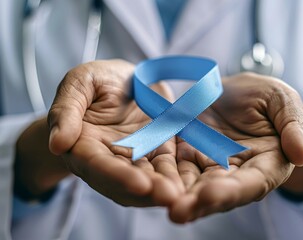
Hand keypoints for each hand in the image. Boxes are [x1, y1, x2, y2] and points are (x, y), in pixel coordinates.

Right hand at [48, 60, 183, 206]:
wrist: (125, 80)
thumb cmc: (98, 80)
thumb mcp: (80, 83)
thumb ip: (66, 111)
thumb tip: (57, 144)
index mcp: (84, 144)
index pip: (97, 165)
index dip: (116, 175)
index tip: (139, 183)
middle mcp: (108, 158)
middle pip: (124, 181)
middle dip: (146, 191)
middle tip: (170, 197)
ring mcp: (134, 157)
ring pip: (147, 179)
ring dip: (163, 190)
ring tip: (182, 195)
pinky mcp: (156, 151)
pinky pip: (165, 167)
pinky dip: (175, 176)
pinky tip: (190, 183)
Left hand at [169, 73, 302, 222]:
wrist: (238, 92)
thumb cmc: (267, 99)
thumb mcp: (283, 102)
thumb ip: (292, 126)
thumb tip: (301, 154)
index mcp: (264, 165)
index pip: (250, 184)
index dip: (232, 191)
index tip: (211, 195)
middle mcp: (234, 172)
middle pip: (216, 192)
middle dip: (197, 202)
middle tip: (177, 211)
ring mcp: (208, 164)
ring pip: (190, 183)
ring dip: (174, 193)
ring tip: (156, 199)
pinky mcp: (187, 152)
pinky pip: (173, 164)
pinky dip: (161, 172)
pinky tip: (145, 176)